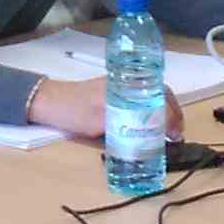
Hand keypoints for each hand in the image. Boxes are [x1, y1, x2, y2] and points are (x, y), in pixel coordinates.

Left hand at [27, 78, 181, 145]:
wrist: (47, 101)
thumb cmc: (72, 110)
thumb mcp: (97, 122)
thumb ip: (120, 128)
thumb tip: (147, 138)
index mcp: (126, 87)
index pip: (160, 95)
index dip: (172, 114)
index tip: (176, 133)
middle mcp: (126, 85)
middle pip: (160, 93)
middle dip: (172, 112)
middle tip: (177, 133)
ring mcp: (120, 89)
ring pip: (152, 96)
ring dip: (164, 111)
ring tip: (169, 131)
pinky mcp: (113, 95)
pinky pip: (141, 100)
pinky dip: (152, 110)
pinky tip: (151, 125)